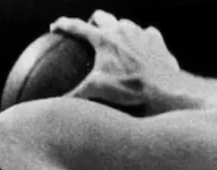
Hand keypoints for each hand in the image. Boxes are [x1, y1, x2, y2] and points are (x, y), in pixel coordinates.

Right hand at [51, 10, 180, 111]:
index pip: (77, 27)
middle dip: (95, 21)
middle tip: (91, 31)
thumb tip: (54, 105)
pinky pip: (145, 33)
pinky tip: (140, 50)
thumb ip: (74, 95)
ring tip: (117, 43)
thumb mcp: (96, 91)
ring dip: (118, 30)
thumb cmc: (127, 89)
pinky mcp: (156, 39)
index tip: (54, 26)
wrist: (162, 88)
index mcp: (104, 39)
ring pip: (125, 23)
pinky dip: (140, 39)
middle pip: (103, 17)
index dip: (63, 25)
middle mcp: (121, 30)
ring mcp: (140, 32)